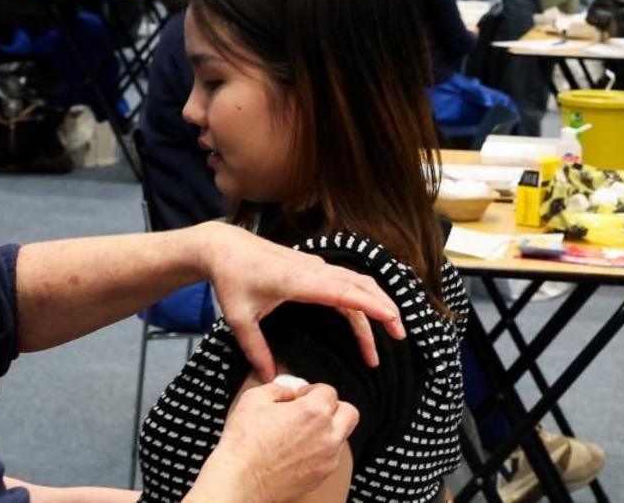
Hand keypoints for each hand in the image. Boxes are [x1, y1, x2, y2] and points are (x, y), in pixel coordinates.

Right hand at [190, 381, 357, 502]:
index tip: (301, 395)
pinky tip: (299, 450)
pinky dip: (321, 450)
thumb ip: (277, 388)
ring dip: (329, 430)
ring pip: (342, 437)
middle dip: (333, 407)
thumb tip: (286, 392)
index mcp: (313, 412)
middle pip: (349, 413)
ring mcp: (328, 458)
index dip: (312, 390)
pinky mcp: (322, 476)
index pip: (329, 391)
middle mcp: (327, 435)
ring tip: (303, 432)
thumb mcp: (254, 398)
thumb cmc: (245, 443)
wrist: (242, 479)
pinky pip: (332, 457)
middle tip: (314, 409)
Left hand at [192, 221, 404, 379]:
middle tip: (400, 336)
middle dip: (383, 309)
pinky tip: (365, 314)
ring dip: (374, 303)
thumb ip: (255, 349)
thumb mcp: (238, 318)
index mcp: (298, 281)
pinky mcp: (312, 266)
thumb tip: (270, 378)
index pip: (344, 292)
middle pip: (359, 286)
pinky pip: (345, 280)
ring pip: (355, 282)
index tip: (393, 320)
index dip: (371, 306)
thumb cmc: (230, 278)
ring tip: (390, 331)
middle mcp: (312, 270)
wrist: (223, 246)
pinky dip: (361, 296)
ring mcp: (314, 265)